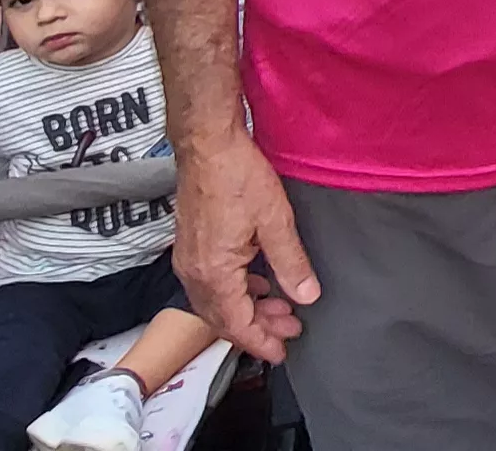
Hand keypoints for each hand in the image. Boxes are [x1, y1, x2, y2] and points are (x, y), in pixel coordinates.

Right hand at [170, 130, 318, 362]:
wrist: (206, 143)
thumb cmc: (238, 176)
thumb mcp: (275, 221)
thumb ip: (291, 263)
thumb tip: (307, 297)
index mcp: (214, 273)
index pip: (237, 324)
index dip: (261, 342)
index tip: (282, 352)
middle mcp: (194, 272)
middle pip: (224, 319)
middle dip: (258, 329)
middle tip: (291, 330)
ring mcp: (188, 259)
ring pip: (216, 303)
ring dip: (248, 310)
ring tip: (281, 308)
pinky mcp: (190, 246)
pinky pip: (210, 285)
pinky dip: (235, 292)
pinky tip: (258, 284)